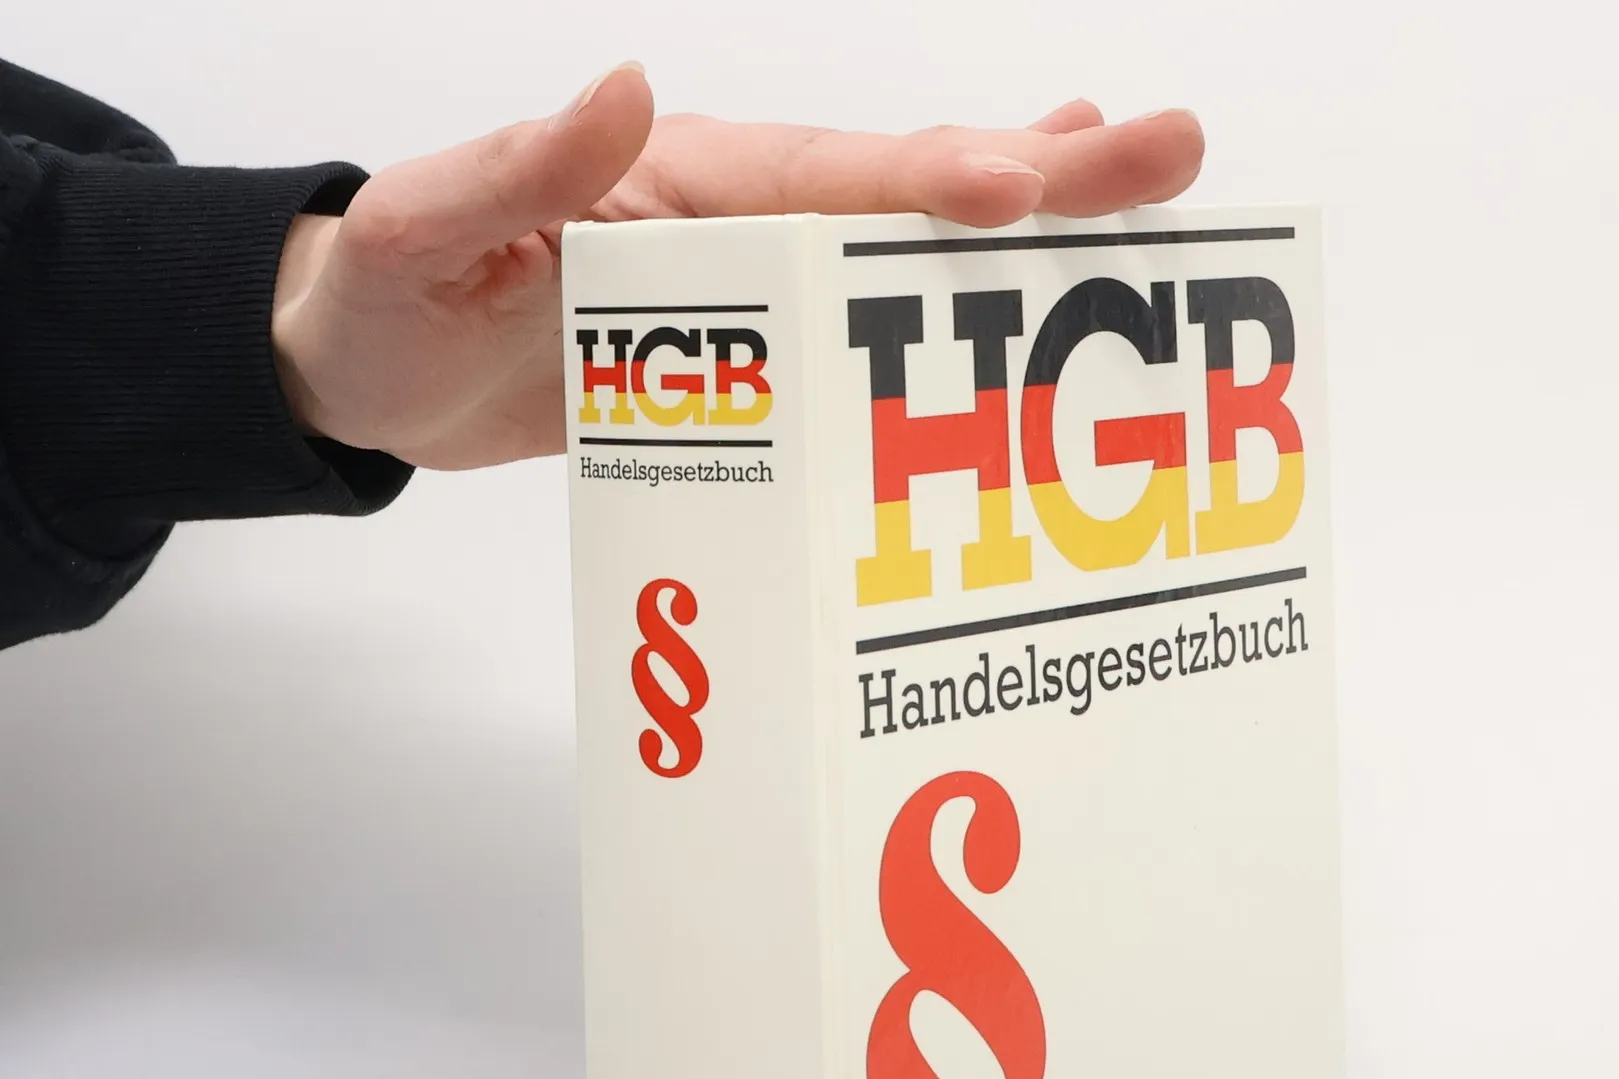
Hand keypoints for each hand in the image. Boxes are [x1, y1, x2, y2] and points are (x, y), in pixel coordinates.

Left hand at [270, 68, 1203, 470]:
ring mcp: (755, 276)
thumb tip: (626, 91)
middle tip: (1168, 152)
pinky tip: (1028, 264)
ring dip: (1032, 219)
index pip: (814, 180)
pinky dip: (953, 288)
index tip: (1016, 191)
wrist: (377, 373)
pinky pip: (870, 315)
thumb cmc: (389, 304)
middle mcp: (734, 213)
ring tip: (1149, 188)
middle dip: (1036, 177)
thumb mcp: (423, 234)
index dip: (916, 185)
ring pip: (909, 241)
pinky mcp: (758, 346)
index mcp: (671, 180)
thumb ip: (518, 170)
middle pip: (901, 188)